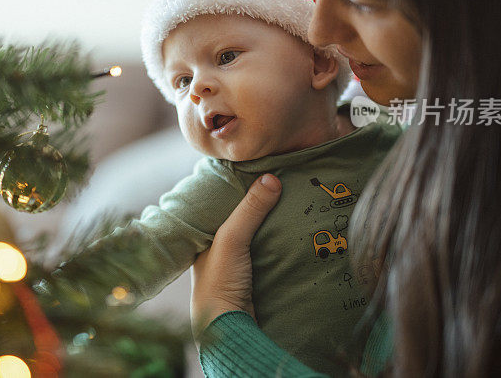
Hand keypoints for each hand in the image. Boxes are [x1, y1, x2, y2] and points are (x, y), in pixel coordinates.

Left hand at [190, 173, 281, 342]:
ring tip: (294, 200)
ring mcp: (236, 266)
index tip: (257, 169)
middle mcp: (217, 250)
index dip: (236, 189)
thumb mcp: (231, 239)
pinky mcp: (256, 280)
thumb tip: (272, 177)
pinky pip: (270, 254)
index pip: (220, 205)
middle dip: (258, 205)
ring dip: (273, 224)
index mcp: (203, 238)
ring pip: (257, 237)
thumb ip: (249, 209)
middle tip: (282, 181)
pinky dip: (281, 244)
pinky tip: (297, 231)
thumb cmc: (219, 283)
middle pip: (240, 221)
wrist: (230, 330)